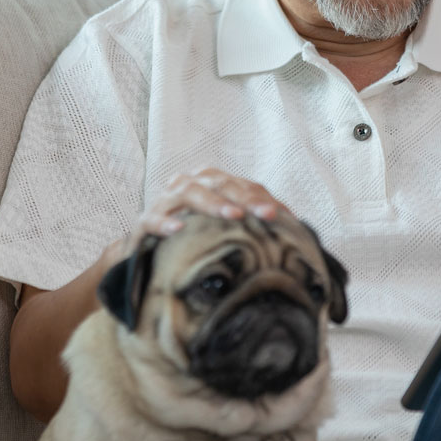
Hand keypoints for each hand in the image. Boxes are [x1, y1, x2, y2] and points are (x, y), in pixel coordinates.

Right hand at [104, 168, 288, 261]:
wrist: (147, 256)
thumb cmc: (193, 240)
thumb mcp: (223, 230)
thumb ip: (252, 223)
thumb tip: (297, 226)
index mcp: (209, 183)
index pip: (240, 185)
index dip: (261, 197)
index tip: (282, 214)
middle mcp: (187, 186)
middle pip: (219, 183)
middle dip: (245, 198)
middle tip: (267, 214)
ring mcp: (164, 202)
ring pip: (189, 192)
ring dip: (212, 202)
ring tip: (232, 215)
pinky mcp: (143, 223)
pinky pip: (153, 219)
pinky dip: (165, 222)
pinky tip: (179, 229)